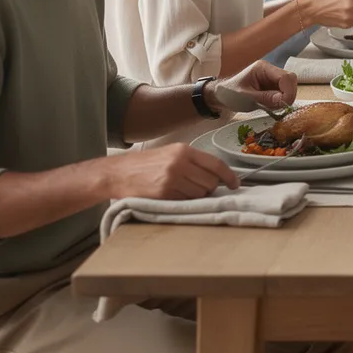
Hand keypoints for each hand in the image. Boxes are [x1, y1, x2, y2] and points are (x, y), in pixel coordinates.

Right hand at [103, 143, 238, 199]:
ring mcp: (172, 179)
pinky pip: (185, 201)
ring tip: (181, 191)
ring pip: (200, 194)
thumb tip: (217, 174)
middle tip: (197, 188)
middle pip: (210, 182)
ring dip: (196, 196)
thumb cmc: (144, 164)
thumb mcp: (170, 153)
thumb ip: (193, 161)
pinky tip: (173, 196)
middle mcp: (180, 163)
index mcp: (184, 150)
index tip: (235, 184)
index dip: (229, 176)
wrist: (117, 173)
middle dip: (209, 188)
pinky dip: (184, 202)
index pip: (216, 164)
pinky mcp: (164, 194)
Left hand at [209, 60, 297, 112]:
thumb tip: (284, 100)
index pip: (286, 77)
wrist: (222, 96)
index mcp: (264, 68)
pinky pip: (284, 95)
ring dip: (283, 100)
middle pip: (291, 81)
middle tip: (276, 106)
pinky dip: (280, 102)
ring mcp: (273, 80)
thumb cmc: (230, 93)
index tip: (284, 104)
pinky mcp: (273, 88)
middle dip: (287, 96)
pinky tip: (268, 106)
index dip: (289, 91)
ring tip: (268, 106)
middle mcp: (271, 72)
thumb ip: (265, 98)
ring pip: (289, 89)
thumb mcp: (246, 97)